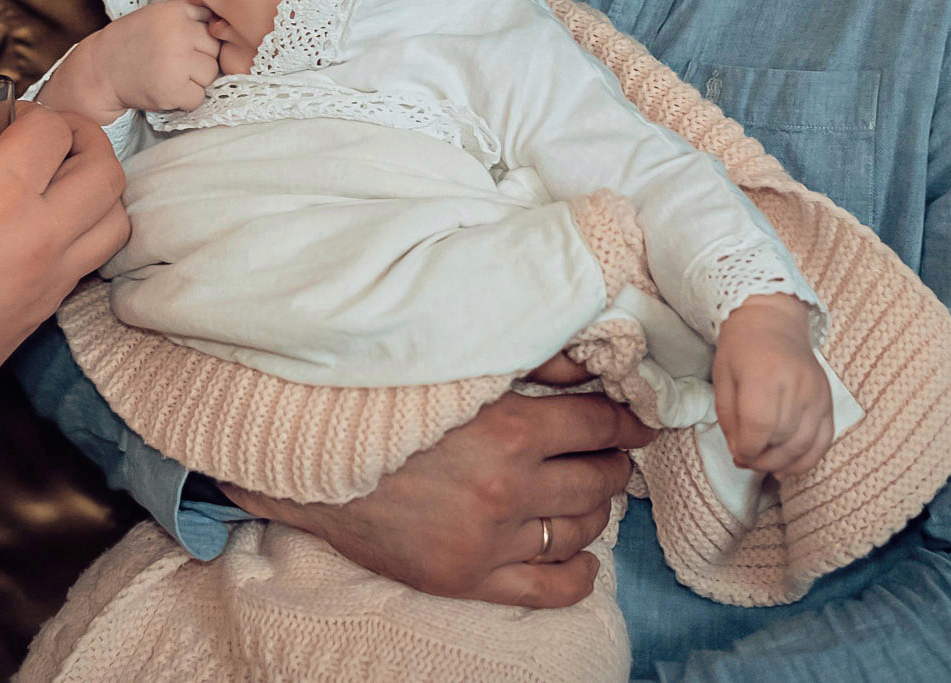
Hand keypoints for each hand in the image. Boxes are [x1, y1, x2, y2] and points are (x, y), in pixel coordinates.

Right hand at [0, 101, 129, 395]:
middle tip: (47, 138)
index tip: (1, 122)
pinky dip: (88, 230)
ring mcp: (51, 278)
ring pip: (116, 219)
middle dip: (82, 138)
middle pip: (106, 170)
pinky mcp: (49, 310)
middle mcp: (40, 237)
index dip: (30, 111)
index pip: (53, 130)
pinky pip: (95, 259)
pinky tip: (48, 224)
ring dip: (96, 188)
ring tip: (58, 180)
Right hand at [43, 0, 220, 122]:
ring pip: (210, 74)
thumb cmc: (133, 41)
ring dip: (195, 79)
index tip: (180, 42)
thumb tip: (224, 23)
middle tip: (173, 61)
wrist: (100, 70)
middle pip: (215, 49)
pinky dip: (186, 99)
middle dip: (199, 57)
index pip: (211, 22)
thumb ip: (189, 14)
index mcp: (175, 12)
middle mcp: (178, 34)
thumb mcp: (158, 14)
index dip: (198, 35)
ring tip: (169, 75)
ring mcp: (176, 63)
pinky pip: (198, 98)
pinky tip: (167, 90)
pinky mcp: (172, 90)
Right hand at [223, 357, 652, 607]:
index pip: (599, 427)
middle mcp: (507, 490)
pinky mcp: (467, 579)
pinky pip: (550, 588)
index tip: (636, 421)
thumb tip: (590, 367)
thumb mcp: (459, 368)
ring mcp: (489, 542)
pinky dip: (577, 572)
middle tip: (608, 454)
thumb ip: (530, 362)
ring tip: (585, 493)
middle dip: (611, 463)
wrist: (314, 459)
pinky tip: (578, 553)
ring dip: (593, 509)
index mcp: (509, 429)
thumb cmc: (385, 402)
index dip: (626, 421)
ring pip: (579, 531)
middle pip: (597, 481)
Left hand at [712, 295, 833, 476]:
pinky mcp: (829, 401)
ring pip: (804, 446)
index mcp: (764, 375)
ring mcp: (818, 394)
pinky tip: (787, 466)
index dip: (748, 449)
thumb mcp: (722, 379)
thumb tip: (741, 455)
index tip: (738, 453)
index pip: (760, 426)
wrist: (773, 322)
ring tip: (764, 463)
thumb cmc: (741, 350)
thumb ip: (729, 420)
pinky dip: (806, 460)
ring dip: (782, 463)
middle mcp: (796, 384)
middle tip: (746, 459)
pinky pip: (824, 442)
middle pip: (782, 440)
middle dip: (761, 459)